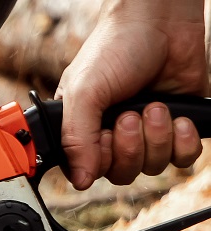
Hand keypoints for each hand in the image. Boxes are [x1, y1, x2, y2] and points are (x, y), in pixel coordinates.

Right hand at [57, 0, 206, 189]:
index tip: (104, 134)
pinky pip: (182, 158)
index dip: (101, 160)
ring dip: (158, 137)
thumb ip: (75, 138)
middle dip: (131, 146)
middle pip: (123, 172)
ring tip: (156, 106)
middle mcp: (113, 134)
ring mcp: (147, 131)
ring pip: (153, 166)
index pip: (90, 170)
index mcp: (83, 128)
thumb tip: (80, 180)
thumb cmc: (115, 48)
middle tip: (131, 116)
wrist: (162, 22)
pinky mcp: (177, 126)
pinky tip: (178, 118)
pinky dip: (183, 142)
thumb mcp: (82, 93)